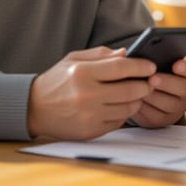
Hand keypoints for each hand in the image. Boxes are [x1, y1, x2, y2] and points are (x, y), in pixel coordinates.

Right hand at [27, 46, 154, 139]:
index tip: (151, 65)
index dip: (140, 66)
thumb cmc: (57, 81)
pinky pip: (118, 122)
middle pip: (130, 90)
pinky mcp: (90, 131)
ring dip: (137, 100)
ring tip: (137, 94)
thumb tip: (126, 53)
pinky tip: (121, 106)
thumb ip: (101, 55)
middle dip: (145, 85)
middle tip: (149, 81)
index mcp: (82, 73)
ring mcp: (89, 115)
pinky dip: (124, 114)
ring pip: (128, 108)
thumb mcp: (74, 59)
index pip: (121, 68)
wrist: (34, 108)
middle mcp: (87, 95)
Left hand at [130, 56, 185, 127]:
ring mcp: (177, 107)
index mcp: (185, 72)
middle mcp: (185, 90)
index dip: (185, 67)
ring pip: (169, 104)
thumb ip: (142, 57)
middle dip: (167, 83)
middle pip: (183, 87)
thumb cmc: (146, 75)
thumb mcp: (147, 64)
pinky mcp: (164, 120)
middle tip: (152, 79)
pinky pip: (156, 116)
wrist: (143, 97)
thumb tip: (122, 52)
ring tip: (139, 90)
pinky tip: (135, 101)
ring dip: (153, 97)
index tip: (176, 65)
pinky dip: (145, 109)